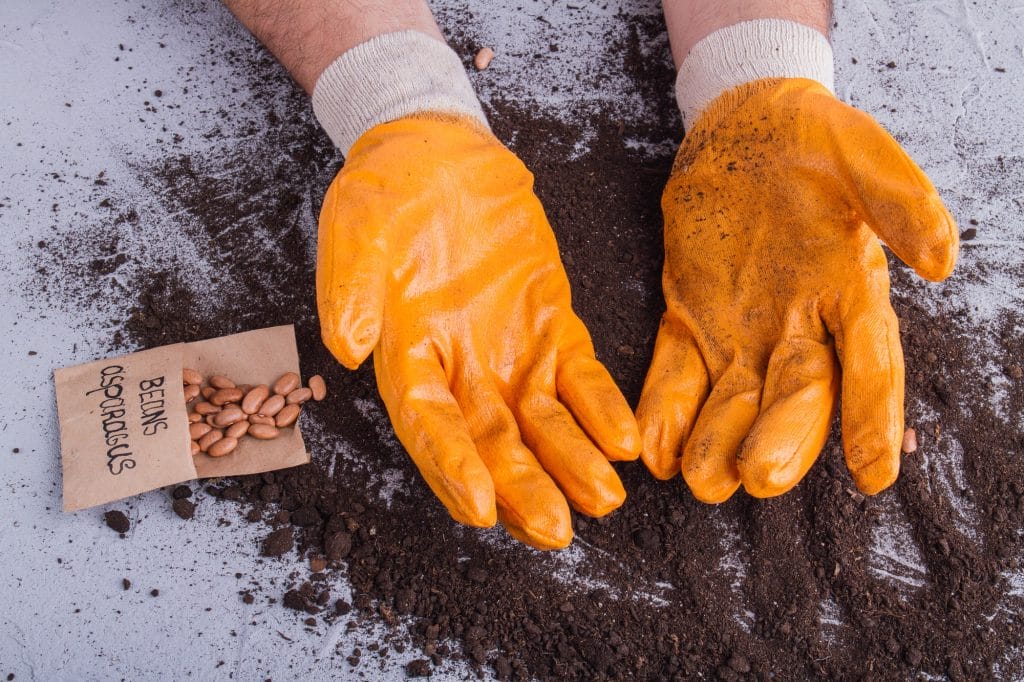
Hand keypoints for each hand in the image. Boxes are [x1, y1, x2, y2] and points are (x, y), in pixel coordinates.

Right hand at [318, 114, 640, 547]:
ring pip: (543, 422)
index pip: (429, 424)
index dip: (451, 467)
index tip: (480, 506)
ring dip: (572, 462)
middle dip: (524, 488)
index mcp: (406, 355)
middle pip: (493, 442)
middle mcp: (459, 368)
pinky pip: (580, 374)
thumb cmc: (383, 196)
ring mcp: (508, 348)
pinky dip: (600, 407)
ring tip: (604, 499)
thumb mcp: (352, 234)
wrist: (434, 155)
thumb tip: (349, 352)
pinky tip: (624, 440)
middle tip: (556, 530)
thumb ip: (349, 293)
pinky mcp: (550, 322)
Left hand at [637, 78, 957, 501]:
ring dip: (716, 439)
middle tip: (760, 478)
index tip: (876, 473)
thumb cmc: (812, 139)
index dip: (874, 416)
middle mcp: (799, 323)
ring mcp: (740, 326)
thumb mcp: (861, 151)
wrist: (744, 128)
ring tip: (702, 481)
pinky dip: (665, 407)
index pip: (869, 361)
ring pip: (733, 396)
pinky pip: (675, 369)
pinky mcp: (687, 315)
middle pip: (796, 393)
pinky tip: (652, 449)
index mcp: (850, 288)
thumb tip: (943, 259)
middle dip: (780, 438)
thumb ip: (899, 199)